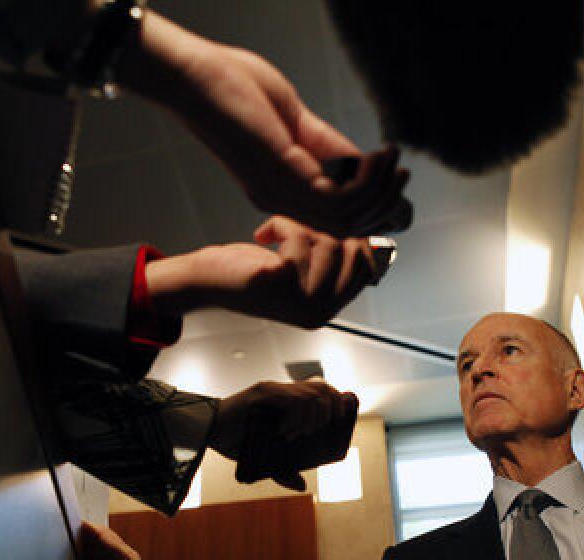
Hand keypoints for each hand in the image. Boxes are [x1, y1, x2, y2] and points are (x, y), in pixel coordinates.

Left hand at [119, 13, 409, 236]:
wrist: (195, 76)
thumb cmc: (237, 90)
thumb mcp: (295, 123)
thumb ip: (328, 148)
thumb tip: (367, 166)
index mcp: (279, 191)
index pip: (334, 222)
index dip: (373, 210)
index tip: (396, 178)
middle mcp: (278, 200)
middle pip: (346, 229)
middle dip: (384, 204)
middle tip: (401, 170)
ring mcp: (279, 192)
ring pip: (348, 219)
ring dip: (381, 191)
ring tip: (394, 160)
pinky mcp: (282, 176)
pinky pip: (338, 199)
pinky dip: (368, 181)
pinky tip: (377, 156)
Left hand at [147, 216, 381, 328]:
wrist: (204, 282)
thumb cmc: (251, 269)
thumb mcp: (303, 267)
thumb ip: (336, 261)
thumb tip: (379, 242)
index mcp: (327, 310)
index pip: (368, 268)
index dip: (356, 238)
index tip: (332, 221)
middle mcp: (319, 313)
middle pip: (352, 252)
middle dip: (328, 228)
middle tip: (299, 226)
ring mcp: (301, 303)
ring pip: (328, 242)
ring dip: (301, 225)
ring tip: (279, 231)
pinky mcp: (280, 285)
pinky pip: (301, 238)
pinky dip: (282, 225)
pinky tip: (263, 235)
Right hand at [209, 380, 358, 490]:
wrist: (207, 432)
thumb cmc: (235, 441)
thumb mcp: (264, 457)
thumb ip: (282, 469)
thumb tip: (301, 485)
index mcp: (289, 400)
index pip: (324, 391)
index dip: (337, 403)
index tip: (336, 423)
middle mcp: (285, 391)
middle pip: (325, 389)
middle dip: (330, 412)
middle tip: (315, 432)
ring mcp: (275, 390)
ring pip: (313, 394)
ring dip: (312, 417)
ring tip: (295, 434)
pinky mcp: (263, 393)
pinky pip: (293, 400)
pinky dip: (297, 417)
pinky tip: (285, 431)